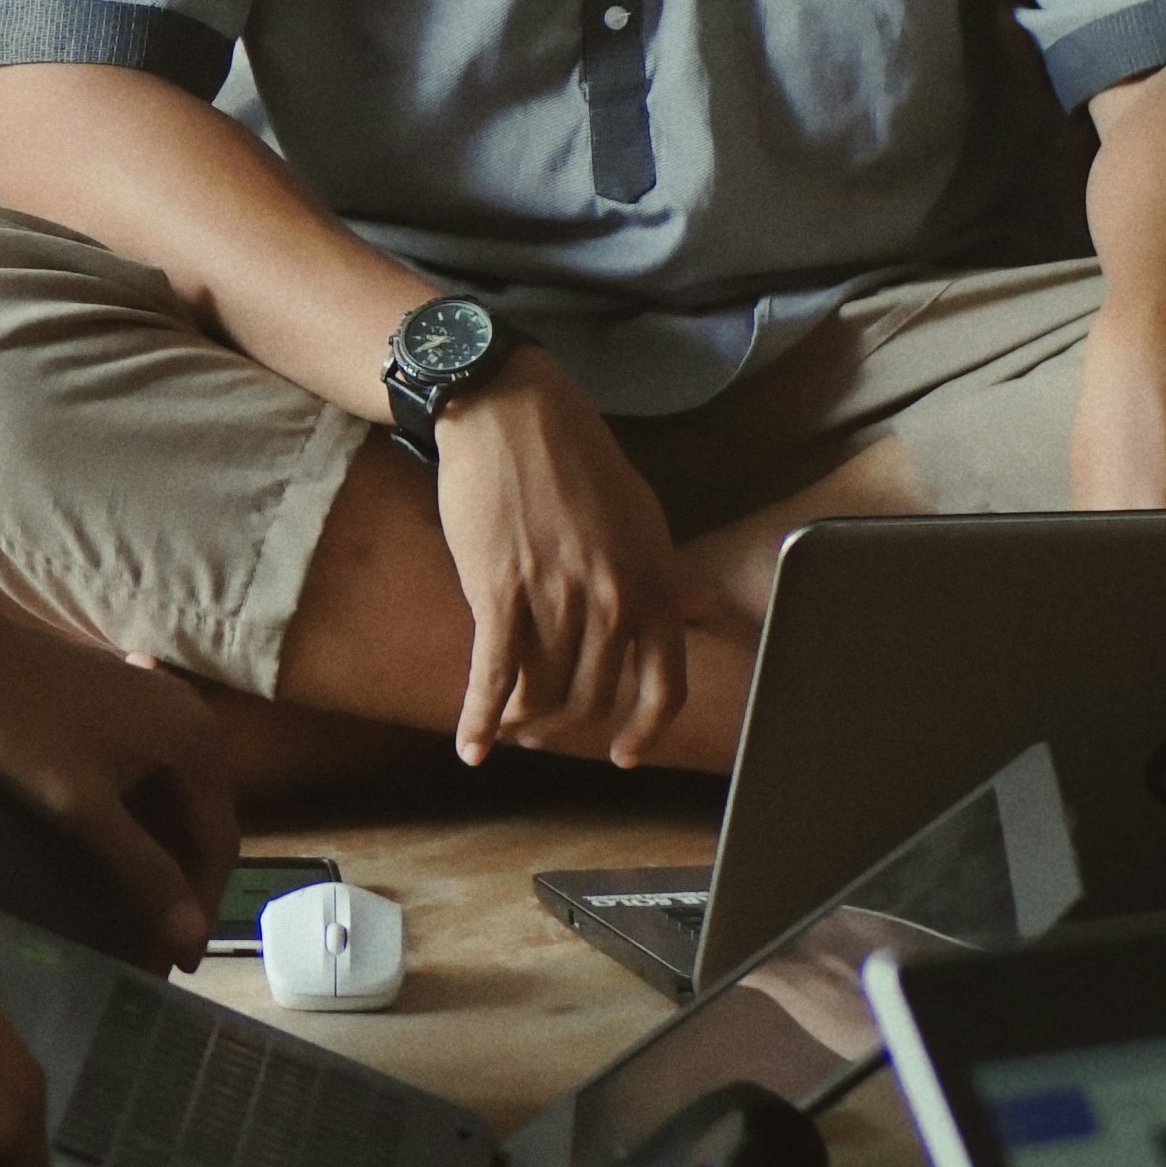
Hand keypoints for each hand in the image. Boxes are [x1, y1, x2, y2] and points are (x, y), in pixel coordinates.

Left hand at [0, 624, 240, 963]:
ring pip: (177, 800)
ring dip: (162, 854)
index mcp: (199, 745)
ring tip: (137, 906)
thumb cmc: (27, 732)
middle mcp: (197, 721)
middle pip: (203, 823)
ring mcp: (165, 706)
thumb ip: (144, 872)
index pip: (219, 846)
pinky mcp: (133, 703)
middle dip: (181, 887)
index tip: (178, 963)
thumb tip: (192, 937)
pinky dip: (144, 818)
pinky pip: (155, 774)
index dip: (200, 908)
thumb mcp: (84, 810)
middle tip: (154, 946)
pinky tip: (122, 848)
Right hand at [433, 367, 696, 765]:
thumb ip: (663, 575)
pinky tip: (472, 746)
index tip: (623, 755)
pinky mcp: (500, 591)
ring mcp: (557, 597)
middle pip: (593, 698)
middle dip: (566, 726)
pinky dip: (481, 720)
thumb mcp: (642, 515)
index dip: (644, 730)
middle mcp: (614, 598)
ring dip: (523, 723)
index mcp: (655, 581)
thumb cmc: (576, 458)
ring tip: (509, 727)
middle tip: (543, 732)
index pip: (666, 684)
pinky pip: (493, 676)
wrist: (512, 411)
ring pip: (544, 692)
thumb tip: (694, 613)